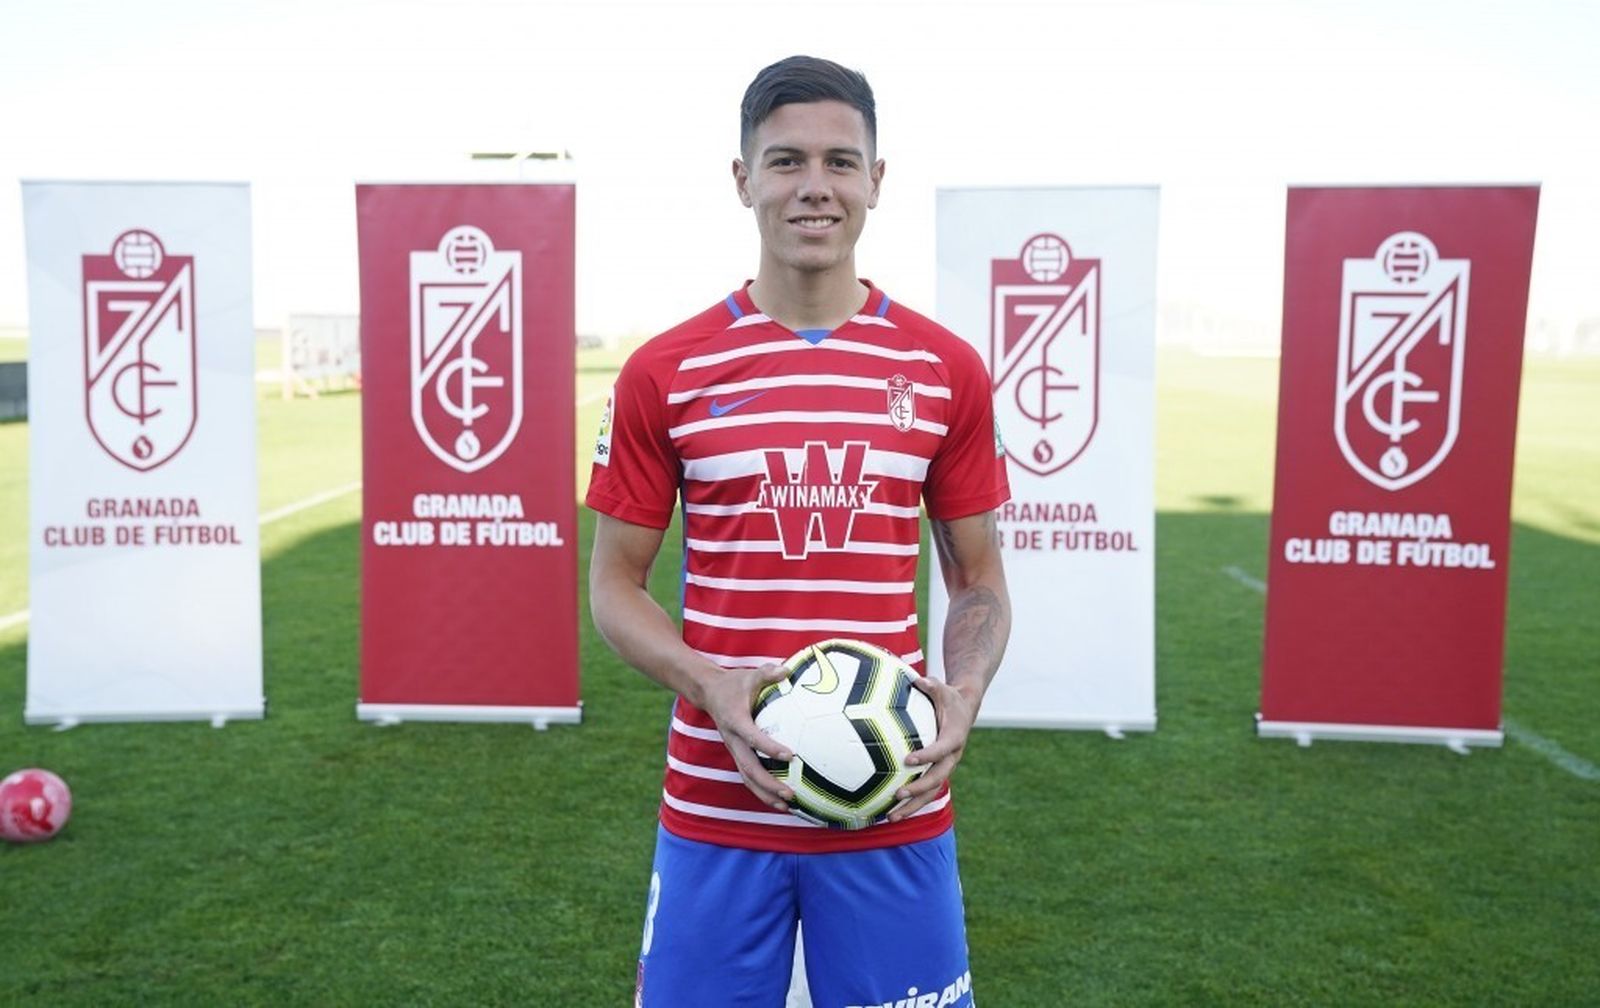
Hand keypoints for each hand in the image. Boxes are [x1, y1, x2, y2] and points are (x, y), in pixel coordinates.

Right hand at [694, 662, 796, 810]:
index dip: (770, 748)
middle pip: (749, 768)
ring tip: (788, 806)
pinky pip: (749, 776)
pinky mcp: (737, 755)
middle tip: (791, 793)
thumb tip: (786, 670)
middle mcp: (733, 741)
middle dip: (769, 783)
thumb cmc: (734, 683)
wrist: (708, 692)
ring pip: (748, 778)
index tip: (790, 755)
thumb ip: (768, 673)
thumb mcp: (750, 675)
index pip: (754, 738)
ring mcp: (734, 750)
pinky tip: (781, 800)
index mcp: (736, 721)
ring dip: (766, 794)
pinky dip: (763, 790)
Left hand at [887, 676, 980, 821]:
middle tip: (898, 793)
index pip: (941, 750)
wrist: (965, 709)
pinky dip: (911, 803)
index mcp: (954, 737)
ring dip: (912, 806)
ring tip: (891, 817)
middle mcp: (952, 757)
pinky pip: (926, 792)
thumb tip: (917, 680)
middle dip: (918, 789)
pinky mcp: (938, 772)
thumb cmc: (949, 697)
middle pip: (937, 778)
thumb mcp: (942, 688)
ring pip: (932, 792)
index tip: (908, 760)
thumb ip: (931, 685)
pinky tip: (891, 812)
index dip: (927, 755)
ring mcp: (945, 767)